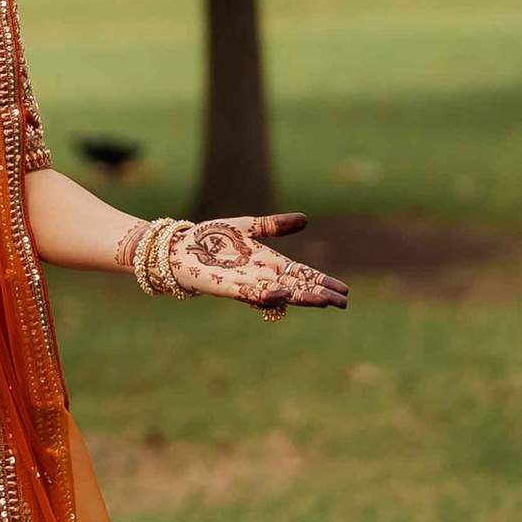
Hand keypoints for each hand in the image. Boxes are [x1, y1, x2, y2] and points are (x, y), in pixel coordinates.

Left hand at [175, 214, 346, 313]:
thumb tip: (304, 219)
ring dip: (299, 297)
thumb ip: (273, 225)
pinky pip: (250, 294)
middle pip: (296, 287)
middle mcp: (261, 276)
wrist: (178, 247)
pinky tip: (281, 296)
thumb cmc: (210, 238)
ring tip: (321, 301)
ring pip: (278, 294)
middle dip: (318, 294)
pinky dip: (265, 296)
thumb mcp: (247, 227)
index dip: (321, 282)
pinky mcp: (227, 287)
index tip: (343, 291)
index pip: (302, 275)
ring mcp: (246, 283)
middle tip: (341, 302)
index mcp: (269, 262)